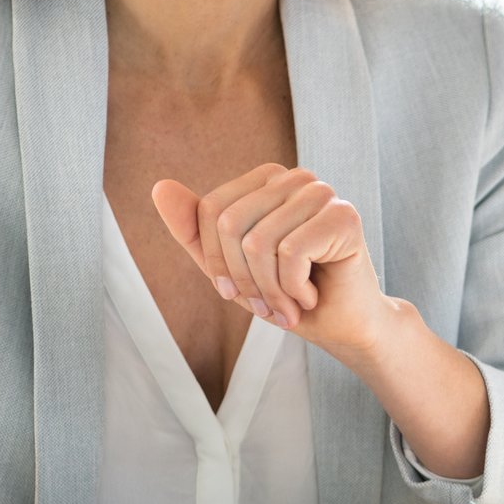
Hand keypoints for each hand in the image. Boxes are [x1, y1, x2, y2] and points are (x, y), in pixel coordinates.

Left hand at [152, 165, 389, 357]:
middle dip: (243, 279)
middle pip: (231, 225)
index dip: (216, 261)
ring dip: (270, 291)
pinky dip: (293, 289)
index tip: (238, 292)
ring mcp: (323, 193)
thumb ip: (194, 230)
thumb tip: (159, 187)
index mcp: (269, 180)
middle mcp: (297, 177)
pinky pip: (290, 253)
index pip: (212, 210)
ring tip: (289, 305)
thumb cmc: (289, 294)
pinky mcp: (344, 216)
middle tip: (268, 307)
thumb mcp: (230, 267)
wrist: (344, 326)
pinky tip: (312, 295)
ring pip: (259, 243)